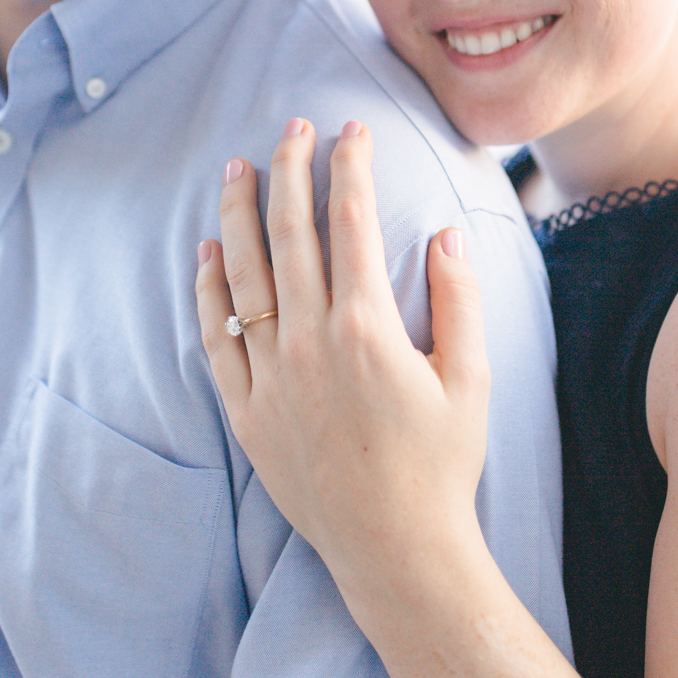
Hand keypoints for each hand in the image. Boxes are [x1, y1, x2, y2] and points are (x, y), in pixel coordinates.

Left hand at [195, 118, 491, 607]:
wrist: (394, 551)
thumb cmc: (441, 466)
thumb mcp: (470, 380)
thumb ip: (459, 299)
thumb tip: (446, 230)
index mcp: (367, 328)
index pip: (350, 222)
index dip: (348, 167)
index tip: (350, 130)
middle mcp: (309, 343)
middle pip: (289, 234)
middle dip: (288, 169)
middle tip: (289, 126)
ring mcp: (270, 377)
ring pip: (243, 276)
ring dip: (238, 214)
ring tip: (236, 167)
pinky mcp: (246, 411)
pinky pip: (216, 337)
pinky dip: (209, 291)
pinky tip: (208, 255)